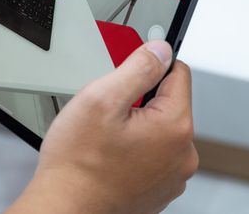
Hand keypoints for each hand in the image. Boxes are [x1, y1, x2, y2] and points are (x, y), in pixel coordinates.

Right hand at [8, 41, 196, 213]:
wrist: (65, 207)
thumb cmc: (77, 162)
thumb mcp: (102, 97)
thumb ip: (138, 67)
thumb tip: (161, 49)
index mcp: (174, 127)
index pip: (178, 72)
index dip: (151, 65)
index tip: (131, 68)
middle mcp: (183, 154)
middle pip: (169, 102)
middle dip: (141, 99)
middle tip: (109, 112)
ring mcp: (173, 175)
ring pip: (160, 128)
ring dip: (138, 126)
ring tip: (106, 137)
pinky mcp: (159, 188)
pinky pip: (154, 154)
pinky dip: (136, 150)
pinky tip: (110, 155)